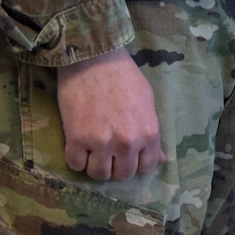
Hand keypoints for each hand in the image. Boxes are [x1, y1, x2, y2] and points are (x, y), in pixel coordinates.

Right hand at [55, 46, 163, 181]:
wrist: (94, 60)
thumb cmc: (124, 77)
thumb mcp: (147, 103)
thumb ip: (150, 132)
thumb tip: (159, 159)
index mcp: (148, 133)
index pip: (146, 167)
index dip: (137, 163)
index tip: (129, 156)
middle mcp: (127, 142)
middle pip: (122, 175)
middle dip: (116, 166)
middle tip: (109, 153)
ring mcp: (100, 143)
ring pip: (98, 174)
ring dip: (95, 165)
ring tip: (93, 151)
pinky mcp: (75, 139)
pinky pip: (75, 165)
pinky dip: (76, 158)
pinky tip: (78, 145)